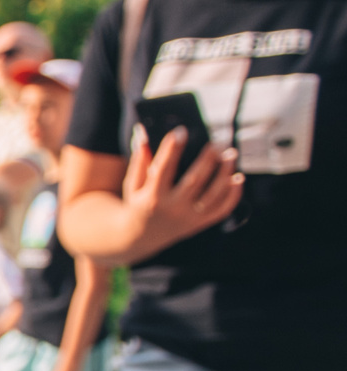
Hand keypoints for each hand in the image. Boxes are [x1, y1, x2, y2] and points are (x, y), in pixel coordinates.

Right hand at [125, 126, 241, 249]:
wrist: (139, 238)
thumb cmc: (138, 204)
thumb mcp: (133, 185)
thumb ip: (139, 160)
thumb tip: (142, 134)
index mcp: (152, 197)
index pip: (163, 169)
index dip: (171, 149)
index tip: (181, 131)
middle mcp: (172, 208)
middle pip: (194, 180)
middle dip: (208, 159)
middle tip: (218, 142)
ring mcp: (188, 217)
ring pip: (213, 194)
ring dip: (225, 173)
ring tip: (231, 154)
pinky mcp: (200, 223)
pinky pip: (222, 209)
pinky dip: (233, 194)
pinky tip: (238, 177)